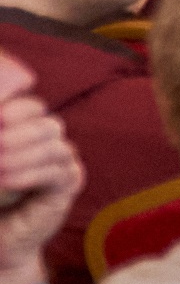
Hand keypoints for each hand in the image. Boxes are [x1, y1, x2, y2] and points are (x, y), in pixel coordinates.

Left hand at [0, 84, 73, 283]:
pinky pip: (58, 169)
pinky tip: (5, 181)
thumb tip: (9, 113)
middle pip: (41, 114)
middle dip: (14, 124)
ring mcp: (58, 159)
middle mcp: (42, 138)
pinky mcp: (68, 184)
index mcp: (20, 127)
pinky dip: (30, 173)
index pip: (26, 103)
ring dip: (21, 151)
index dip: (12, 99)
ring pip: (52, 139)